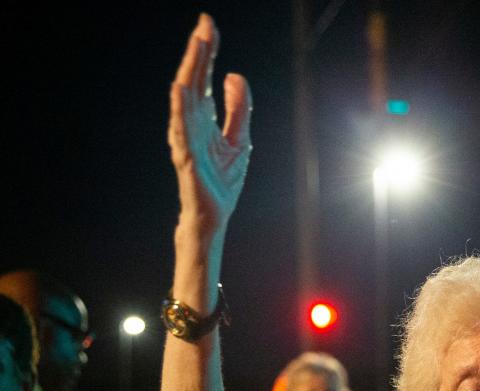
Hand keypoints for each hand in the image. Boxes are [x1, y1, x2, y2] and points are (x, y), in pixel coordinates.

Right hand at [168, 13, 251, 236]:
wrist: (212, 216)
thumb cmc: (219, 180)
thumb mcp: (239, 139)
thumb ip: (239, 109)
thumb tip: (236, 75)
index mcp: (202, 118)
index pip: (203, 78)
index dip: (206, 52)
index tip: (209, 24)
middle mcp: (190, 125)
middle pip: (193, 82)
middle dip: (199, 54)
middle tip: (204, 26)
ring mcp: (186, 141)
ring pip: (186, 101)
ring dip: (190, 73)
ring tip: (195, 48)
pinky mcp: (187, 160)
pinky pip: (181, 131)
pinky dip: (180, 110)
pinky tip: (181, 91)